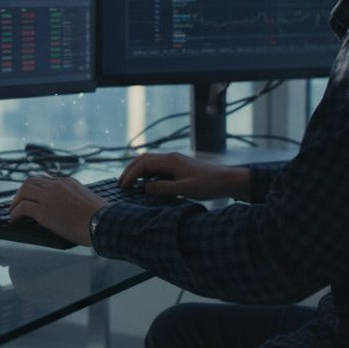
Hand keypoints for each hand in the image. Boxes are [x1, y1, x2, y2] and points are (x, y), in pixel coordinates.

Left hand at [8, 176, 107, 246]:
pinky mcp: (43, 211)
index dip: (34, 189)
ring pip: (24, 191)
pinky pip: (22, 207)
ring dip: (16, 201)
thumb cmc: (100, 217)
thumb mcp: (87, 199)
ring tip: (13, 212)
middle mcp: (56, 186)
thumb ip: (75, 198)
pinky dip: (15, 213)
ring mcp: (49, 197)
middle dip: (22, 192)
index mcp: (67, 182)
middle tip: (18, 203)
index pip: (44, 180)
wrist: (102, 222)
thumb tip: (70, 209)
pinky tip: (14, 219)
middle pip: (30, 181)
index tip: (30, 197)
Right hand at [118, 152, 249, 201]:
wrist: (227, 180)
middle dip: (129, 171)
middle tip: (120, 185)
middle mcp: (170, 157)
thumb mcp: (185, 189)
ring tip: (129, 184)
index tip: (123, 187)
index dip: (130, 175)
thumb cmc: (208, 185)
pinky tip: (145, 184)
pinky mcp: (178, 166)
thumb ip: (163, 188)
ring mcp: (174, 161)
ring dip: (137, 171)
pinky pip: (157, 167)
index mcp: (170, 161)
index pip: (143, 164)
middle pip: (143, 159)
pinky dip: (147, 174)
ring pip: (149, 162)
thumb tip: (144, 188)